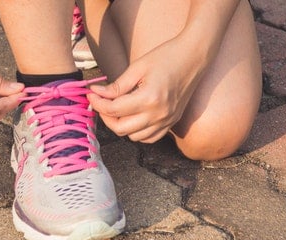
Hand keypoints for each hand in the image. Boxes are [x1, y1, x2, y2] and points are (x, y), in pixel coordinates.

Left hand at [87, 36, 205, 142]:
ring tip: (117, 109)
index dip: (98, 103)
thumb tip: (97, 93)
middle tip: (101, 102)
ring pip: (134, 137)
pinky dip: (137, 132)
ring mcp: (167, 121)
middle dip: (106, 116)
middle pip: (121, 128)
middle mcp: (159, 114)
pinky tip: (133, 118)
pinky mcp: (172, 122)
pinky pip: (149, 138)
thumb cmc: (166, 57)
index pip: (114, 110)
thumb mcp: (138, 67)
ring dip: (121, 125)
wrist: (194, 57)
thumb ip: (117, 86)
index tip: (91, 94)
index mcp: (149, 98)